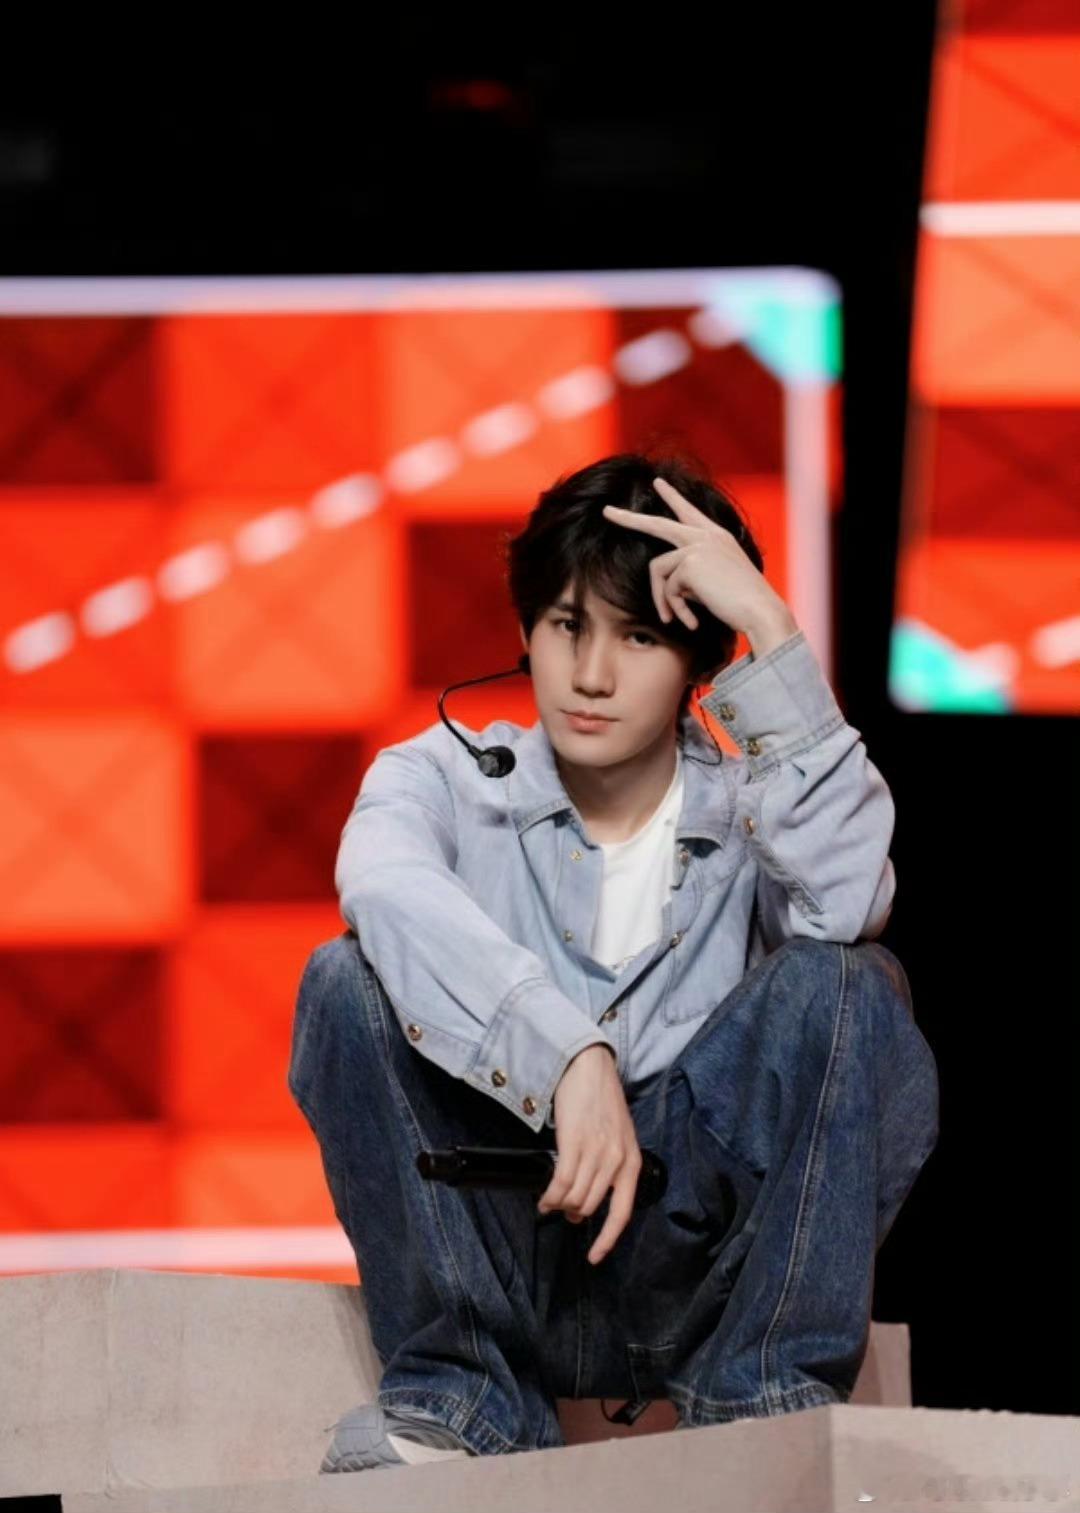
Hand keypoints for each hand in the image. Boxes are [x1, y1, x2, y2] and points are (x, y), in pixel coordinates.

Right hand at [537, 1044, 641, 1265]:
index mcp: (631, 1161)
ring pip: (574, 1199)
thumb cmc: (600, 1099)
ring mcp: (596, 1153)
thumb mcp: (617, 1135)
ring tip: (549, 1202)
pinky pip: (560, 1185)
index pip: (622, 1213)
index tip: (595, 1256)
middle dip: (573, 1213)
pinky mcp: (574, 1144)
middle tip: (561, 1209)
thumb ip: (609, 1166)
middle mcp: (617, 1161)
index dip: (608, 1239)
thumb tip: (586, 1202)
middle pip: (590, 1207)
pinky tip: (544, 1198)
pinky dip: (549, 1197)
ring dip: (558, 1205)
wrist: (588, 1067)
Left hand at [601, 477, 796, 647]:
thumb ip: (693, 574)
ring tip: (674, 618)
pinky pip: (667, 587)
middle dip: (629, 519)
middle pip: (658, 524)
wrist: (759, 611)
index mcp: (717, 537)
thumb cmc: (742, 604)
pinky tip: (691, 621)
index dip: (673, 497)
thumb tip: (670, 584)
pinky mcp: (689, 562)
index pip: (690, 511)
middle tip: (607, 512)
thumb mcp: (715, 582)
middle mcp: (706, 536)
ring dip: (663, 599)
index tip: (658, 483)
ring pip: (658, 570)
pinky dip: (674, 607)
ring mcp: (697, 546)